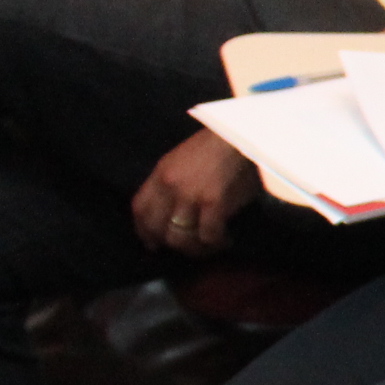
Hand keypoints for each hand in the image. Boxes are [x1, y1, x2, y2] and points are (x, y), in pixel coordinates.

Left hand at [129, 128, 257, 255]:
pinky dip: (217, 243)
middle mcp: (170, 187)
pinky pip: (208, 235)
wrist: (245, 135)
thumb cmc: (218, 146)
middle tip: (186, 248)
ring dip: (194, 249)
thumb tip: (171, 211)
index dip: (144, 231)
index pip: (140, 209)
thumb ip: (172, 183)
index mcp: (161, 174)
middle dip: (169, 244)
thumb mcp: (182, 159)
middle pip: (157, 228)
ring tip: (209, 247)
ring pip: (180, 238)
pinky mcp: (214, 203)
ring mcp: (191, 196)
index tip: (154, 243)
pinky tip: (226, 239)